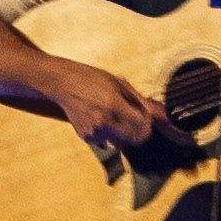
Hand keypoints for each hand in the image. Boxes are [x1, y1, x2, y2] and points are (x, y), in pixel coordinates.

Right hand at [45, 63, 168, 151]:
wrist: (63, 83)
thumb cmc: (91, 79)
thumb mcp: (118, 83)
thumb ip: (139, 100)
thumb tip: (158, 113)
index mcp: (113, 104)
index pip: (141, 124)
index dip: (148, 124)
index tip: (148, 119)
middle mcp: (103, 121)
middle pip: (133, 138)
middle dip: (139, 132)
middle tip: (137, 121)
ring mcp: (93, 132)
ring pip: (120, 142)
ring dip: (123, 133)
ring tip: (113, 115)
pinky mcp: (86, 137)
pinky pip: (106, 142)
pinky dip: (109, 134)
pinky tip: (100, 118)